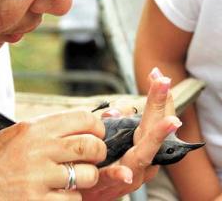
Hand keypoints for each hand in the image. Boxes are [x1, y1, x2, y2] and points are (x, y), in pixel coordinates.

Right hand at [0, 109, 106, 199]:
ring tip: (66, 183)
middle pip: (90, 146)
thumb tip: (71, 130)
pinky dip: (68, 200)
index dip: (96, 127)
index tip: (95, 135)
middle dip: (97, 153)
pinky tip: (51, 197)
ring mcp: (37, 179)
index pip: (82, 118)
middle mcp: (37, 150)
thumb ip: (39, 133)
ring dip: (83, 181)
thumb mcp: (7, 138)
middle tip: (89, 160)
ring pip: (87, 176)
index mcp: (30, 129)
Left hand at [81, 68, 181, 199]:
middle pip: (153, 127)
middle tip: (162, 81)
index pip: (156, 116)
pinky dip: (120, 174)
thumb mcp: (112, 137)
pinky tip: (125, 172)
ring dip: (157, 136)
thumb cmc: (105, 161)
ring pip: (144, 153)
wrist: (92, 191)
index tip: (156, 74)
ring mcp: (133, 172)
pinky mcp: (114, 185)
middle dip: (159, 103)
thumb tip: (115, 110)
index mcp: (143, 143)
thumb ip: (116, 122)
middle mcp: (145, 157)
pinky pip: (117, 179)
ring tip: (170, 121)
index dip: (158, 97)